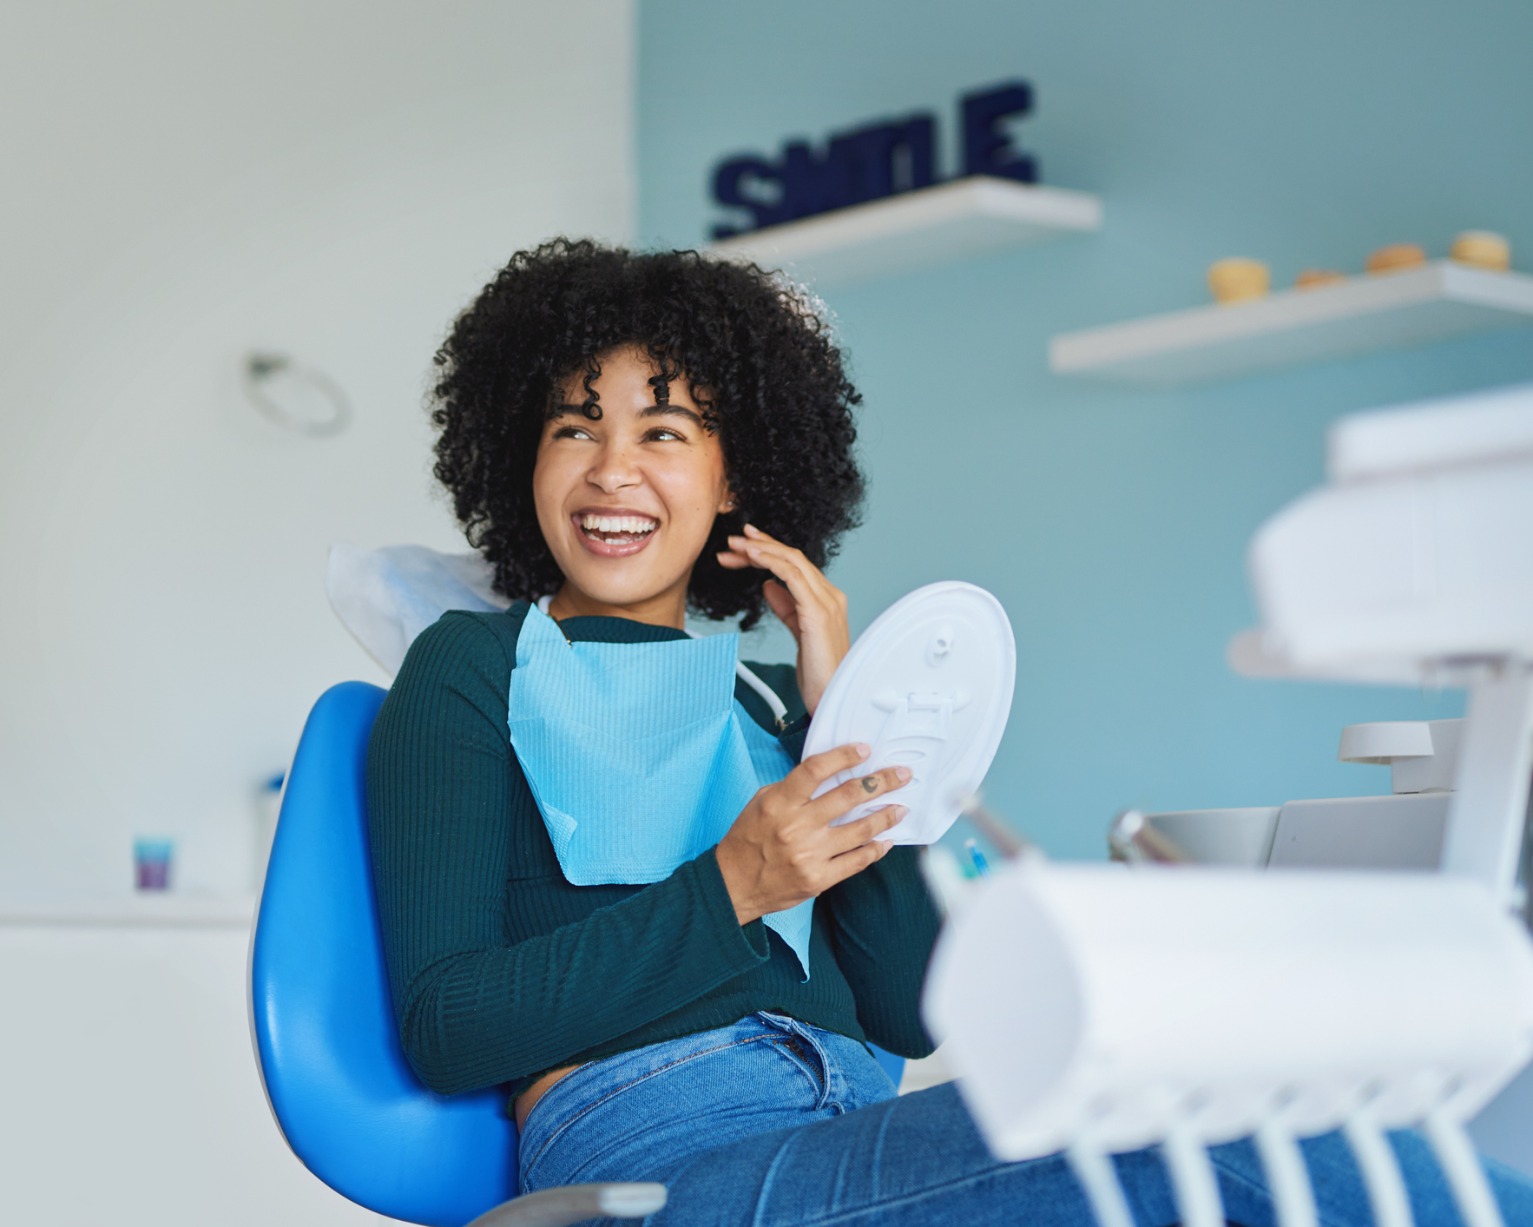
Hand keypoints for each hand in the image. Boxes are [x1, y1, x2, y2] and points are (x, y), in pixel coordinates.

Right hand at [715, 742, 910, 924]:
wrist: (734, 884)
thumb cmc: (748, 840)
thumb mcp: (762, 802)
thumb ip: (793, 788)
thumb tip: (829, 773)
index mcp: (779, 802)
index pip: (815, 770)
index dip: (843, 756)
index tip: (865, 750)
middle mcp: (796, 826)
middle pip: (847, 796)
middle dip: (880, 782)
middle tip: (901, 774)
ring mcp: (810, 854)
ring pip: (860, 830)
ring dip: (885, 816)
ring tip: (900, 807)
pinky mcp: (819, 878)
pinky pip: (856, 861)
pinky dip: (875, 849)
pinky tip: (885, 840)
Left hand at [717, 523, 848, 714]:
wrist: (831, 698)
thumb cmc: (819, 674)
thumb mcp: (798, 634)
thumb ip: (786, 607)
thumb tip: (768, 585)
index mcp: (827, 599)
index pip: (796, 565)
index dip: (769, 551)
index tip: (744, 544)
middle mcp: (830, 596)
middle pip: (793, 557)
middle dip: (761, 545)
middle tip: (733, 539)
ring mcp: (827, 602)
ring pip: (792, 561)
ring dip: (761, 549)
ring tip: (736, 545)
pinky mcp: (818, 613)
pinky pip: (792, 577)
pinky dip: (771, 562)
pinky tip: (753, 557)